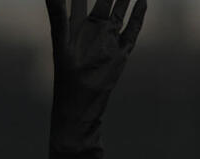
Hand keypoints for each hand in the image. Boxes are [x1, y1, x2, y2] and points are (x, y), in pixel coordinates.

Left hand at [46, 0, 146, 154]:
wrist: (79, 107)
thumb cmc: (66, 77)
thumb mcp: (61, 41)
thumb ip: (57, 14)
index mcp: (76, 25)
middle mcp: (93, 29)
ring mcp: (108, 39)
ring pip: (120, 10)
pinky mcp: (121, 52)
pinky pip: (132, 29)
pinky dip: (138, 15)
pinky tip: (143, 1)